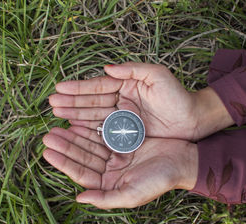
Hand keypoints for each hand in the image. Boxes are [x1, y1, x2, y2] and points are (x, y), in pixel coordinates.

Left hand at [42, 126, 197, 208]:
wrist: (184, 161)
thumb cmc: (160, 179)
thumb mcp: (133, 194)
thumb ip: (106, 199)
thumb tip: (79, 199)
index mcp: (109, 184)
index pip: (82, 173)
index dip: (64, 163)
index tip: (48, 152)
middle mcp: (110, 170)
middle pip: (82, 157)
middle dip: (65, 147)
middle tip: (48, 135)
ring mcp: (115, 155)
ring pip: (89, 144)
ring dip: (74, 136)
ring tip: (57, 127)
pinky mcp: (123, 141)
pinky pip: (102, 133)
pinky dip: (90, 127)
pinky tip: (78, 121)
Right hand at [50, 62, 202, 139]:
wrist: (194, 120)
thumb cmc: (177, 95)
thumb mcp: (157, 75)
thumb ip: (132, 69)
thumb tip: (107, 67)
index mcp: (126, 86)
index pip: (98, 86)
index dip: (79, 88)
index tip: (59, 88)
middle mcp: (121, 102)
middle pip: (92, 102)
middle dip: (72, 102)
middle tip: (51, 104)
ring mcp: (123, 118)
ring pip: (95, 117)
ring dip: (76, 116)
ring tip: (57, 116)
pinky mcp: (127, 134)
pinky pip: (104, 132)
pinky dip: (89, 130)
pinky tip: (75, 129)